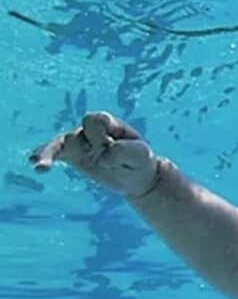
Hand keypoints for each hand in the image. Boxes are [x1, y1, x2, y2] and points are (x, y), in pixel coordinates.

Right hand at [29, 112, 160, 198]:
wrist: (136, 178)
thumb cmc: (140, 162)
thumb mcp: (141, 155)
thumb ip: (124, 151)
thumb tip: (101, 156)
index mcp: (109, 124)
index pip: (96, 120)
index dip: (100, 134)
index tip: (111, 147)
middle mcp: (91, 131)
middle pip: (80, 132)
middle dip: (88, 145)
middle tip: (106, 162)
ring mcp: (79, 143)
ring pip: (60, 143)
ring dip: (51, 153)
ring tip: (41, 165)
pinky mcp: (72, 157)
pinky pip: (54, 154)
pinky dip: (44, 158)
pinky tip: (36, 165)